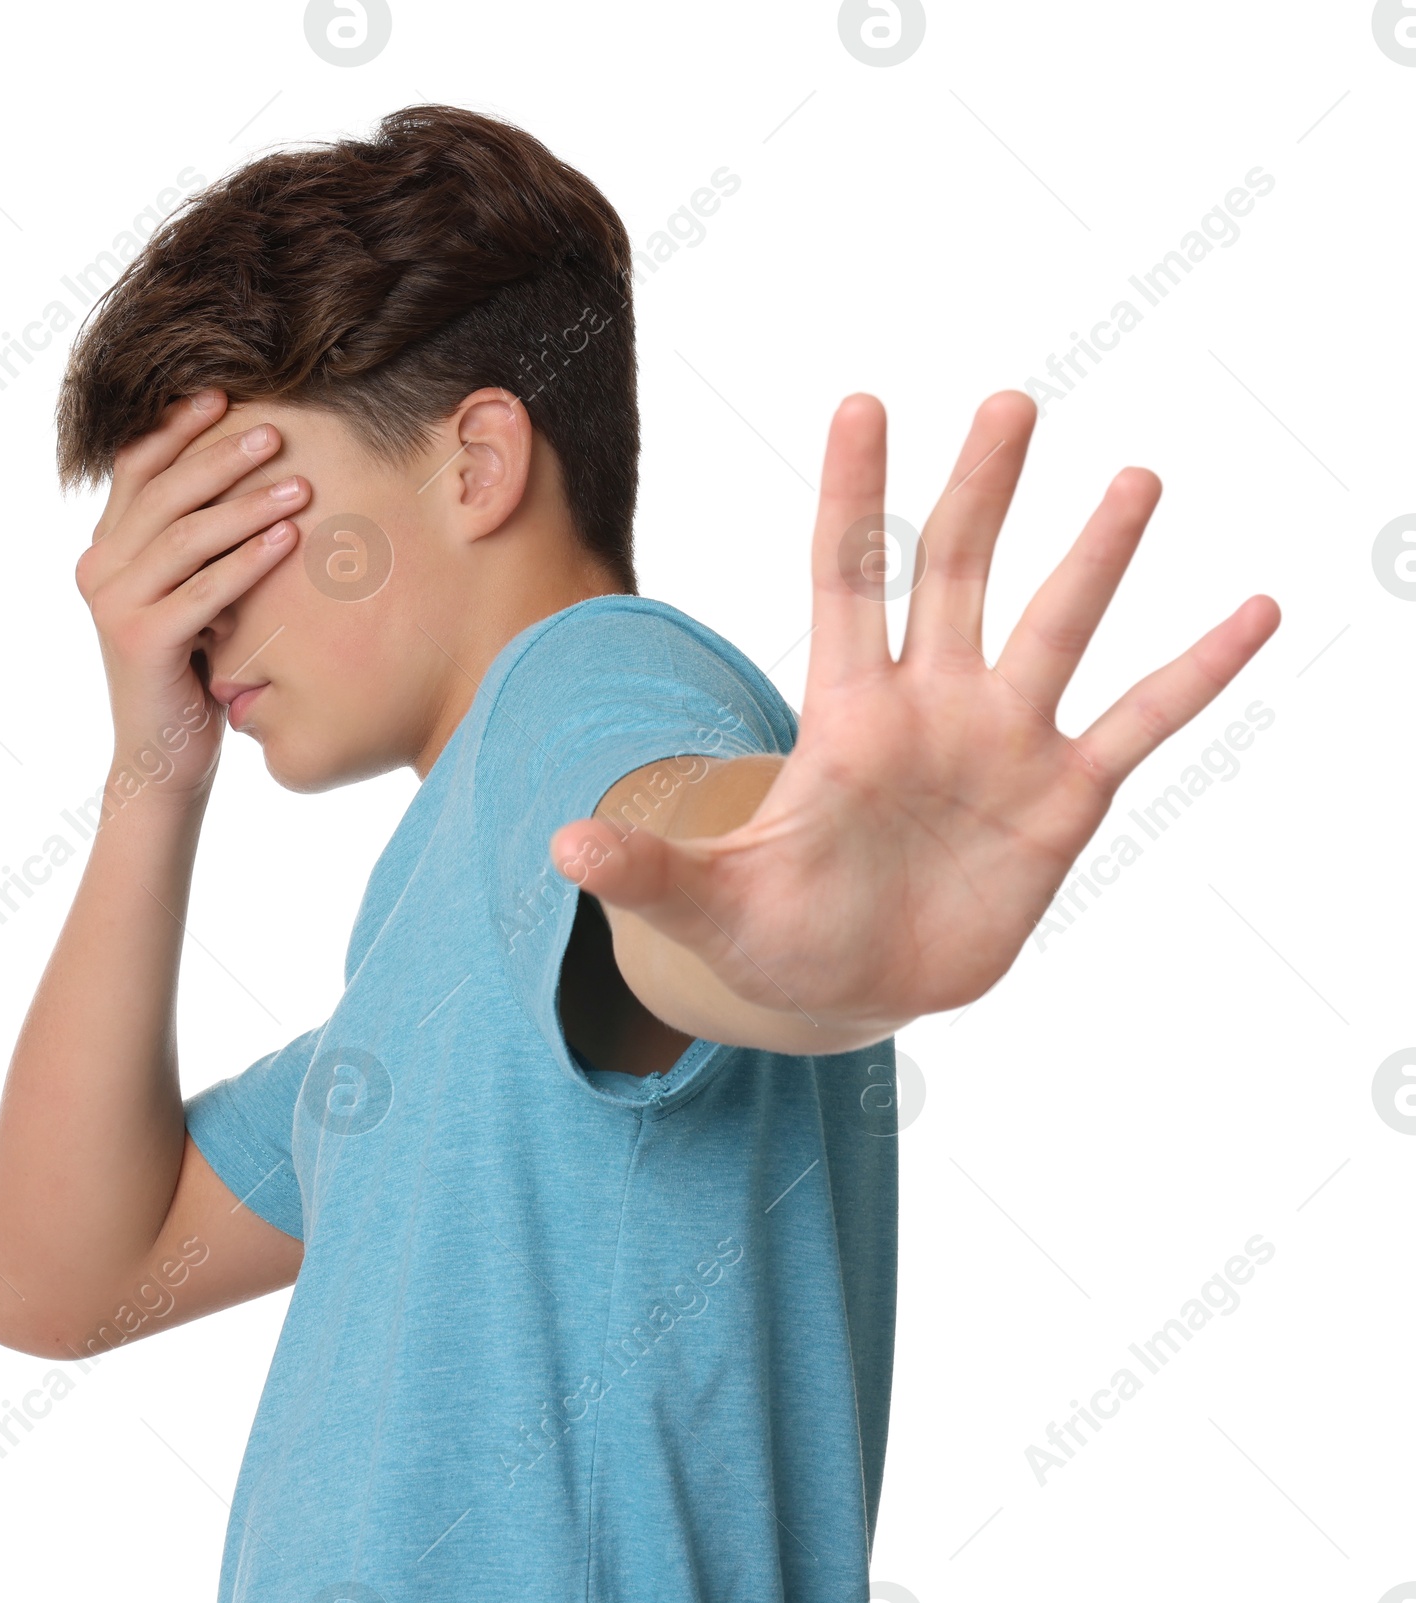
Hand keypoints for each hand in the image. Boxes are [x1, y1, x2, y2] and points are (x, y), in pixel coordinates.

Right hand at [73, 390, 311, 800]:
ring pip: (185, 536)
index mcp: (106, 548)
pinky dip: (248, 560)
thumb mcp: (190, 599)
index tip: (226, 394)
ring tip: (301, 484)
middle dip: (222, 457)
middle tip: (277, 431)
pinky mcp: (141, 640)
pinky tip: (288, 538)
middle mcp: (99, 568)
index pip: (138, 469)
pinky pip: (204, 589)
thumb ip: (196, 548)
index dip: (178, 429)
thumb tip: (255, 477)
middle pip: (164, 493)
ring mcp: (114, 603)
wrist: (163, 757)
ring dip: (246, 505)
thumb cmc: (191, 673)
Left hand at [552, 391, 1280, 1048]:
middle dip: (981, 492)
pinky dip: (1193, 673)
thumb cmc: (772, 933)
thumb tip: (564, 843)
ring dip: (1094, 558)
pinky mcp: (1061, 800)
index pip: (846, 577)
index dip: (854, 496)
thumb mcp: (709, 903)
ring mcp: (1001, 745)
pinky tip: (1252, 611)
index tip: (863, 403)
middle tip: (1010, 404)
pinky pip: (1139, 723)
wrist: (847, 984)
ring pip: (1055, 628)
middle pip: (956, 574)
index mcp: (843, 712)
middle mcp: (930, 704)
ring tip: (1134, 479)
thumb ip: (650, 867)